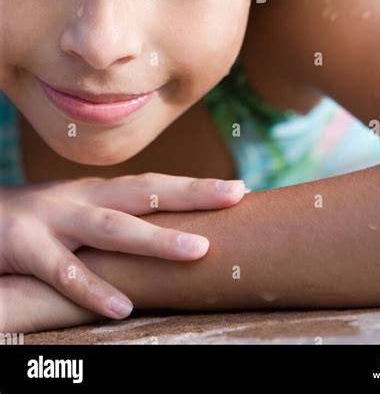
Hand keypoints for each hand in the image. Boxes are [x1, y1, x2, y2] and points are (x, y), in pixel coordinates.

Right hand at [0, 174, 246, 318]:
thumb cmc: (33, 226)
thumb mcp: (76, 216)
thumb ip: (114, 224)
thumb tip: (167, 239)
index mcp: (96, 193)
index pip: (154, 185)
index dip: (195, 187)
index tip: (238, 188)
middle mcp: (82, 198)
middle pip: (144, 192)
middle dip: (191, 193)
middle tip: (236, 195)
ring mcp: (54, 220)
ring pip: (112, 228)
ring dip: (155, 239)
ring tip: (197, 250)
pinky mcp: (25, 247)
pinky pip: (64, 271)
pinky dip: (92, 289)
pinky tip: (120, 308)